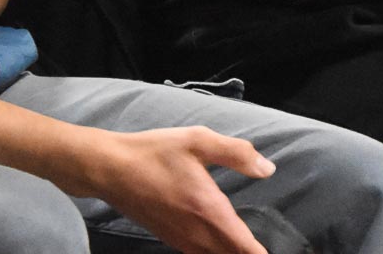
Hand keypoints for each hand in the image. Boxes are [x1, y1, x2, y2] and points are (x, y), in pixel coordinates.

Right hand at [81, 127, 272, 253]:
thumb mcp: (198, 141)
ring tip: (246, 247)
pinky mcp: (170, 238)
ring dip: (231, 253)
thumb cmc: (154, 153)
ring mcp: (181, 240)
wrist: (110, 169)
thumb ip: (237, 154)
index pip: (244, 247)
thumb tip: (268, 169)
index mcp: (209, 211)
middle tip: (261, 248)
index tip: (271, 252)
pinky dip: (215, 253)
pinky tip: (221, 243)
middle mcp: (197, 233)